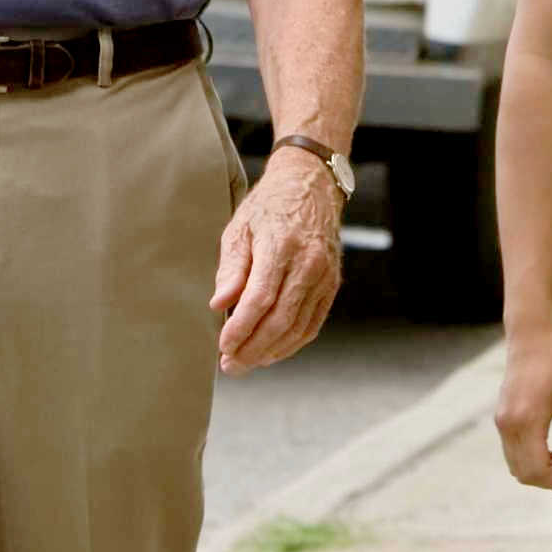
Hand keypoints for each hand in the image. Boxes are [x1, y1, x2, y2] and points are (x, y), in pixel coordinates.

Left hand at [212, 148, 343, 373]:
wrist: (312, 185)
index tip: (223, 345)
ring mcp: (325, 275)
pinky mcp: (332, 284)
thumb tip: (219, 305)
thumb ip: (231, 269)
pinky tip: (272, 351)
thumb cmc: (269, 207)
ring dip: (271, 351)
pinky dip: (292, 342)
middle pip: (281, 319)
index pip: (260, 298)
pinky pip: (313, 323)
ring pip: (298, 327)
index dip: (241, 328)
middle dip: (253, 348)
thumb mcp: (240, 229)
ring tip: (246, 363)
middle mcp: (309, 262)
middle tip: (230, 365)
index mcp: (282, 245)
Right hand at [495, 326, 551, 492]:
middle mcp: (508, 424)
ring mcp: (501, 422)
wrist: (531, 335)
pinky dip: (531, 460)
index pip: (537, 469)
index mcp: (527, 419)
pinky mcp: (501, 418)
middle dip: (550, 480)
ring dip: (540, 471)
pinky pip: (512, 452)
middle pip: (524, 473)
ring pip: (516, 465)